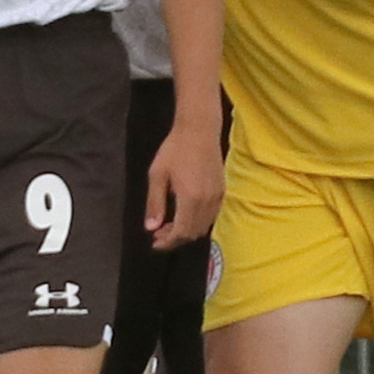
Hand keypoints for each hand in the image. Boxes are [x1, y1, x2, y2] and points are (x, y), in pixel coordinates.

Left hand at [145, 121, 224, 249]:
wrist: (199, 130)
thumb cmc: (175, 149)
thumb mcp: (157, 175)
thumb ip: (154, 203)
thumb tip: (151, 228)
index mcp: (190, 197)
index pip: (181, 232)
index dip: (167, 243)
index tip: (155, 243)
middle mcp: (207, 201)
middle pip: (193, 234)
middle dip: (175, 239)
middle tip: (158, 234)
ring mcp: (217, 197)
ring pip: (203, 227)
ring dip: (186, 232)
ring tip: (169, 225)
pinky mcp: (222, 192)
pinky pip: (211, 217)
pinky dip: (197, 223)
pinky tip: (184, 215)